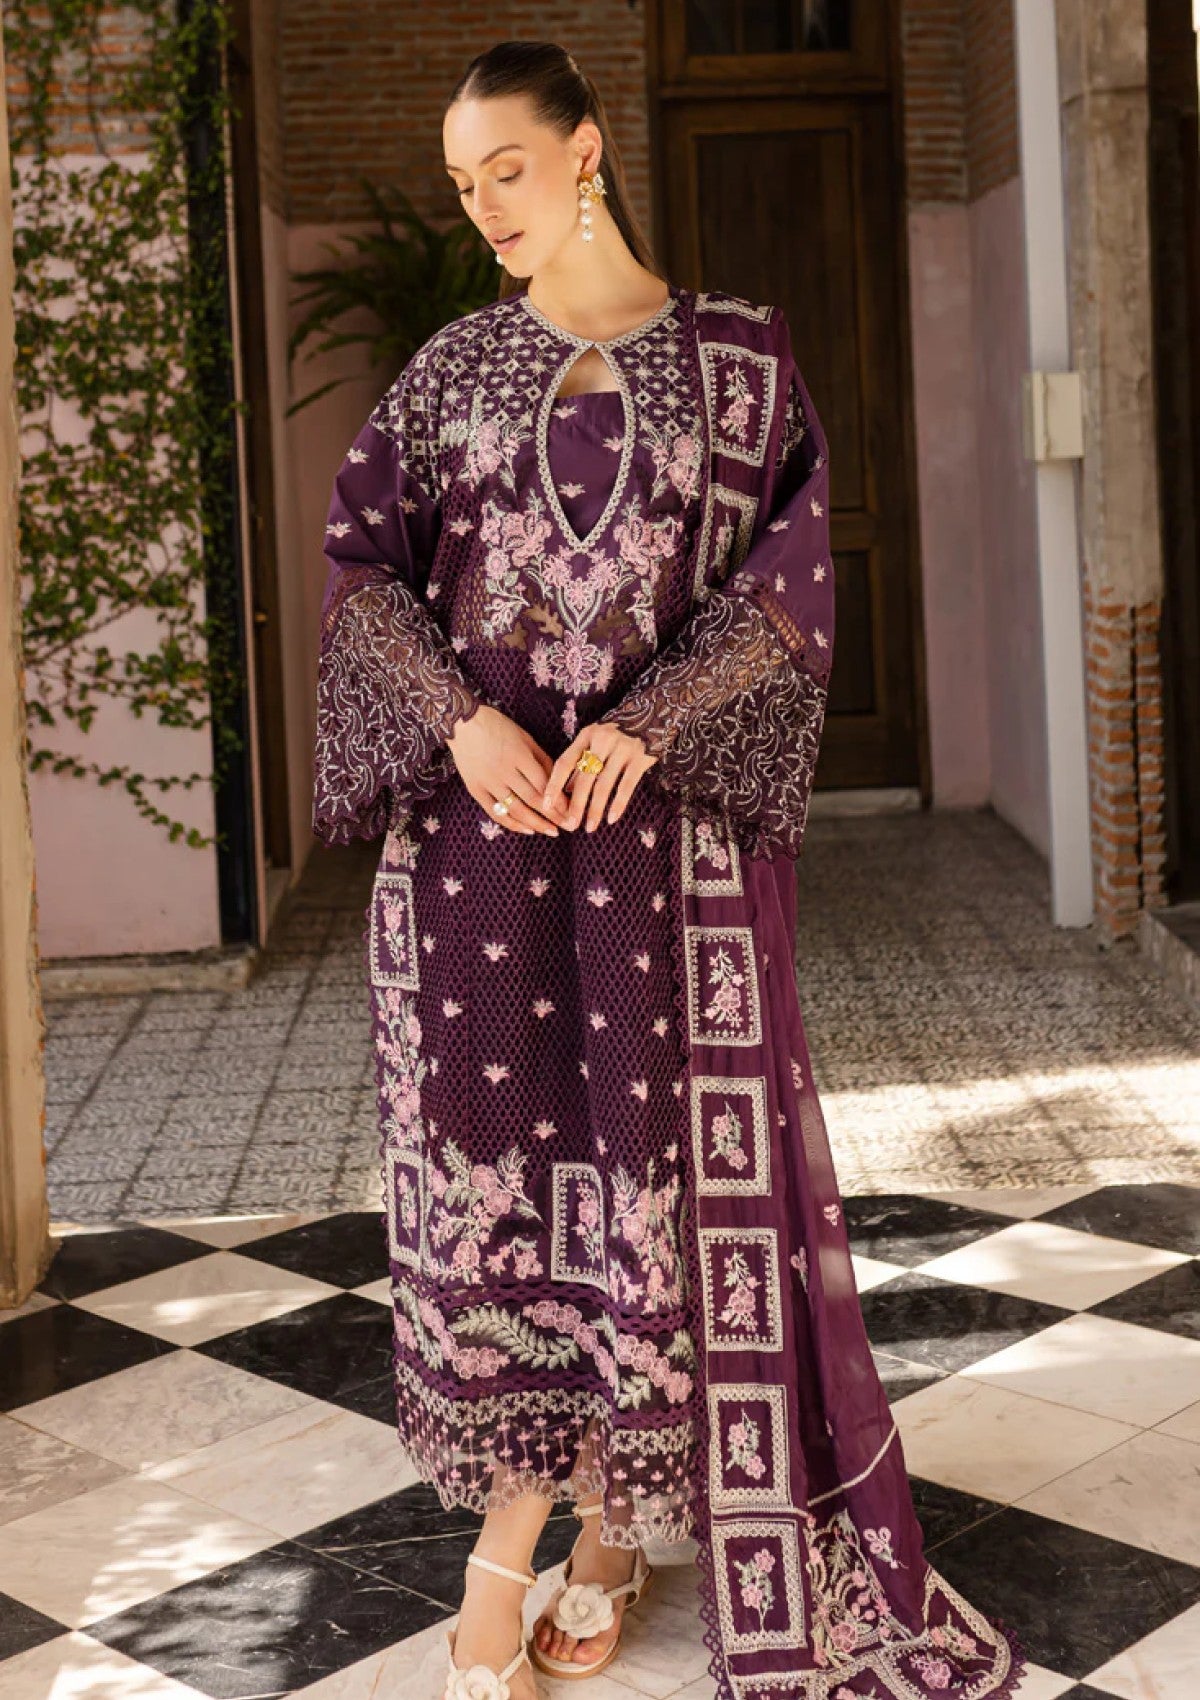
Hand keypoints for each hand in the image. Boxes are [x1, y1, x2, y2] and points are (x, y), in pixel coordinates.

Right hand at [446, 704, 571, 835]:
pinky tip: (527, 830)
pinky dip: (512, 824)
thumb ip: (542, 760)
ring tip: (551, 831)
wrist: (463, 724)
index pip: (544, 784)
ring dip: (536, 824)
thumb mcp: (526, 738)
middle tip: (568, 827)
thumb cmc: (499, 727)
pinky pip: (495, 812)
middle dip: (553, 816)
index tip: (571, 811)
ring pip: (515, 810)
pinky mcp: (476, 790)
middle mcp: (504, 771)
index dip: (559, 801)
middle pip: (532, 800)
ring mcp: (488, 782)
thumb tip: (559, 782)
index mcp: (519, 756)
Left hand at [542, 722, 657, 831]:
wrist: (653, 713)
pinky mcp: (641, 758)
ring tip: (589, 827)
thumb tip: (567, 790)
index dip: (554, 784)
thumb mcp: (595, 739)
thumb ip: (581, 761)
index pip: (565, 762)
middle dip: (576, 804)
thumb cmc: (618, 731)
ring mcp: (623, 749)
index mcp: (587, 735)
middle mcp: (602, 741)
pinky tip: (611, 819)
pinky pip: (627, 786)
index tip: (546, 804)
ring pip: (604, 785)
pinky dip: (618, 804)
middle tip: (570, 824)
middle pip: (584, 777)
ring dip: (595, 809)